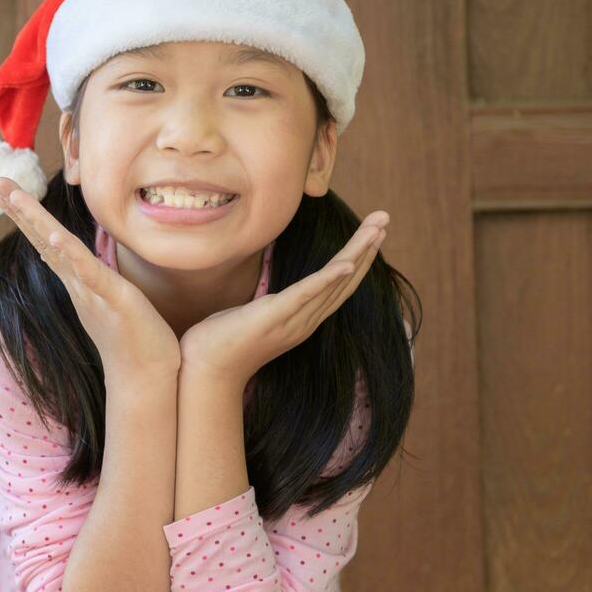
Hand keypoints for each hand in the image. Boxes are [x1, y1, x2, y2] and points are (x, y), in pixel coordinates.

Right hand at [0, 177, 181, 379]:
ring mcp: (90, 292)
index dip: (28, 215)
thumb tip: (93, 268)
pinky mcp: (111, 299)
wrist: (146, 381)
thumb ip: (100, 283)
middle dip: (19, 208)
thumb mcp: (114, 302)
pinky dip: (69, 253)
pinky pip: (87, 272)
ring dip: (34, 220)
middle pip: (42, 238)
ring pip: (57, 248)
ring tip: (13, 196)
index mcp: (78, 282)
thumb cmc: (138, 342)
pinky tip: (54, 234)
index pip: (48, 240)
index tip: (8, 189)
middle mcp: (77, 284)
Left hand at [176, 212, 390, 387]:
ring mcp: (292, 321)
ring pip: (333, 283)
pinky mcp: (273, 318)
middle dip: (366, 248)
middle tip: (385, 219)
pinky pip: (305, 295)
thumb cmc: (222, 343)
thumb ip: (270, 307)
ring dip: (357, 254)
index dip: (358, 258)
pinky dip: (327, 279)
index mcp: (302, 318)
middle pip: (345, 280)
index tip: (374, 232)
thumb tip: (270, 296)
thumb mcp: (254, 318)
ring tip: (377, 229)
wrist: (206, 372)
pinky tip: (346, 263)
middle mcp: (305, 321)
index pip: (339, 285)